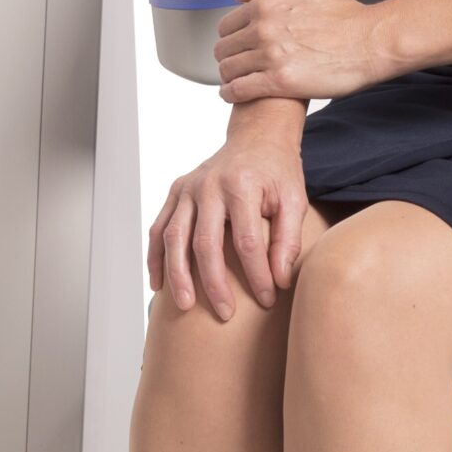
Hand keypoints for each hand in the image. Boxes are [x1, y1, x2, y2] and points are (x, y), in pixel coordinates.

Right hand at [147, 126, 309, 322]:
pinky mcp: (176, 192)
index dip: (256, 275)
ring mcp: (188, 188)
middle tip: (224, 313)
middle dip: (214, 283)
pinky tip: (159, 285)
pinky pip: (159, 229)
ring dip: (177, 275)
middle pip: (205, 243)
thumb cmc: (277, 172)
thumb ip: (288, 240)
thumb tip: (279, 281)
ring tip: (185, 306)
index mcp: (241, 185)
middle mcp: (209, 185)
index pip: (246, 241)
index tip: (267, 299)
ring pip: (174, 237)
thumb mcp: (294, 201)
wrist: (256, 137)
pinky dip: (156, 258)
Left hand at [215, 0, 399, 104]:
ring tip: (234, 81)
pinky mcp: (280, 82)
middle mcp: (264, 28)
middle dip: (227, 57)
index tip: (237, 46)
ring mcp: (270, 56)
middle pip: (224, 48)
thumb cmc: (346, 13)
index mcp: (266, 4)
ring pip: (229, 70)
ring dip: (228, 77)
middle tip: (236, 65)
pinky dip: (231, 93)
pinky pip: (240, 89)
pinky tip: (234, 94)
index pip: (227, 25)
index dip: (230, 37)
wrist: (371, 42)